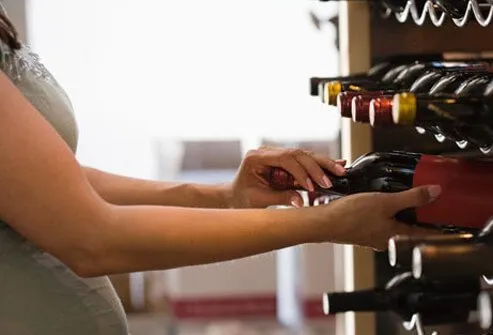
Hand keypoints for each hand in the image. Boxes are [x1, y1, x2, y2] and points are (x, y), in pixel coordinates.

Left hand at [226, 146, 345, 208]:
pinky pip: (303, 160)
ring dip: (322, 163)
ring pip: (303, 154)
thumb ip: (280, 198)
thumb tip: (301, 201)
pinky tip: (335, 163)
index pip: (285, 159)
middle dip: (316, 166)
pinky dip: (318, 164)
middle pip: (297, 153)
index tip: (311, 186)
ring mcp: (275, 154)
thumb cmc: (242, 199)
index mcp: (256, 157)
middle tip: (331, 179)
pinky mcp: (283, 160)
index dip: (301, 172)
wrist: (234, 196)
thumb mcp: (259, 201)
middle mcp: (266, 152)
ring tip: (340, 169)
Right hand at [314, 185, 441, 249]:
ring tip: (406, 200)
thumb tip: (434, 193)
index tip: (447, 219)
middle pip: (412, 230)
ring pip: (396, 226)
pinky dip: (387, 214)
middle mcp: (387, 240)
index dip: (439, 226)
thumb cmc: (350, 217)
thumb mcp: (385, 202)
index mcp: (397, 237)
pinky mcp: (364, 231)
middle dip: (421, 218)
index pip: (427, 235)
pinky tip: (380, 204)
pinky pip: (382, 223)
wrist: (324, 223)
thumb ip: (412, 197)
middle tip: (428, 203)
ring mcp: (375, 236)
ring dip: (403, 215)